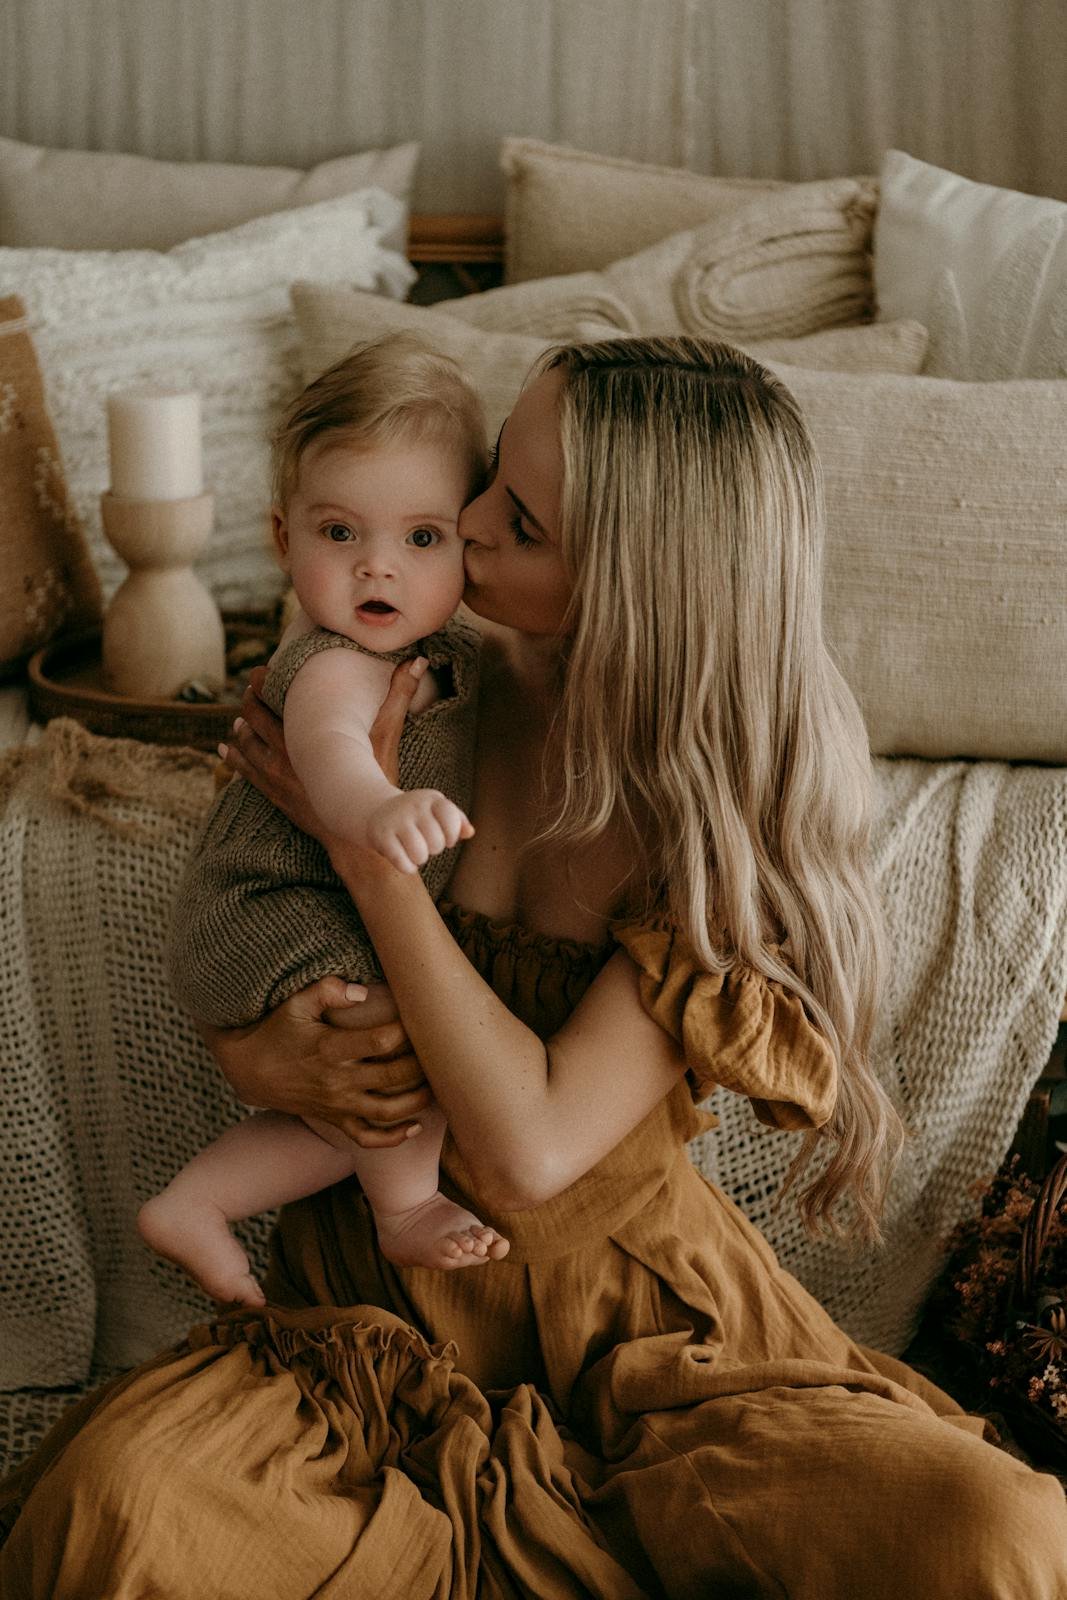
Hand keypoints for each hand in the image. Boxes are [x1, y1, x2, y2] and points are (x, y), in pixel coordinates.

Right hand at [200, 976, 433, 1146]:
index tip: (419, 1018)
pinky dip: (393, 1138)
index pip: (380, 1042)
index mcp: (330, 1049)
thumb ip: (328, 990)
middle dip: (421, 1063)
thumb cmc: (278, 1030)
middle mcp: (337, 1081)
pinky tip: (415, 1126)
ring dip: (417, 1100)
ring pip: (387, 1111)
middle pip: (392, 1077)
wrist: (249, 1069)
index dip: (406, 1030)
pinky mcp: (336, 1119)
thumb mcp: (296, 1003)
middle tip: (437, 1049)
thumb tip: (362, 991)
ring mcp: (338, 1105)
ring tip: (436, 1084)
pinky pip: (367, 1138)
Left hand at [221, 656, 426, 836]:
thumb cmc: (376, 781)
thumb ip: (398, 695)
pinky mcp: (276, 796)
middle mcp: (284, 755)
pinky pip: (246, 772)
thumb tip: (418, 662)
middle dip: (250, 702)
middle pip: (253, 720)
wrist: (360, 834)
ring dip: (240, 729)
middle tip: (251, 688)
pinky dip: (235, 758)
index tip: (262, 671)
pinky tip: (227, 749)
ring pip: (246, 746)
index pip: (272, 701)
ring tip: (240, 718)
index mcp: (305, 735)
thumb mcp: (388, 736)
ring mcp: (276, 777)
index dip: (262, 683)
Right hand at [366, 789, 473, 874]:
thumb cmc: (415, 816)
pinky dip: (407, 868)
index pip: (451, 818)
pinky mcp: (381, 836)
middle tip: (423, 842)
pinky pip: (403, 863)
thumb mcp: (437, 811)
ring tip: (413, 850)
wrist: (376, 810)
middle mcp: (414, 805)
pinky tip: (404, 860)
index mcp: (431, 799)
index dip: (452, 835)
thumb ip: (457, 821)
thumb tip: (470, 832)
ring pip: (420, 854)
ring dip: (419, 859)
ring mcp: (396, 820)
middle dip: (433, 848)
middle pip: (437, 842)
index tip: (446, 837)